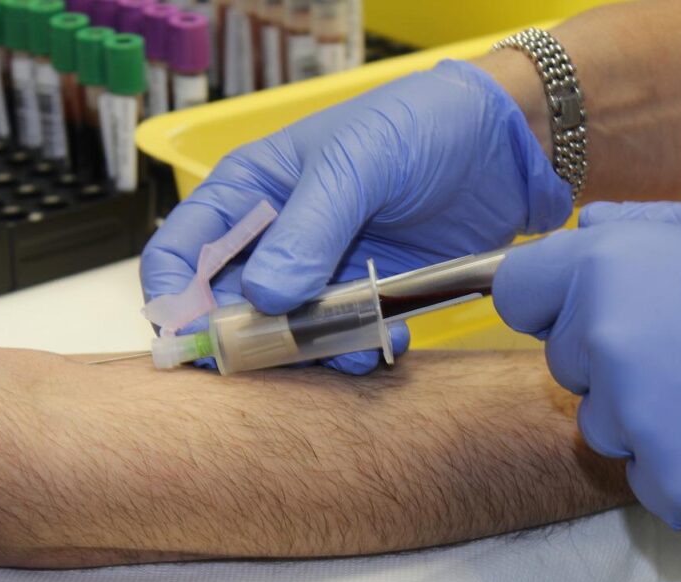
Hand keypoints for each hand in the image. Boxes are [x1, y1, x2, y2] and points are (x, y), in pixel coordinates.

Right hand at [141, 60, 571, 373]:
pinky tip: (388, 338)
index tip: (194, 340)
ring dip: (309, 354)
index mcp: (250, 194)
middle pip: (227, 310)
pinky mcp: (365, 300)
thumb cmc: (419, 126)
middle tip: (281, 357)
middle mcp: (274, 241)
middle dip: (248, 341)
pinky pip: (341, 344)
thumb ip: (308, 230)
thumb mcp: (356, 163)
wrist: (506, 144)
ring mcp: (320, 275)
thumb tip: (265, 300)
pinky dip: (357, 352)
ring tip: (349, 347)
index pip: (180, 253)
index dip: (174, 300)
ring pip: (285, 337)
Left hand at [493, 197, 680, 530]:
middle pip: (564, 363)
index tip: (578, 309)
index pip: (518, 292)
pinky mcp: (673, 485)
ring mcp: (636, 419)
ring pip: (604, 425)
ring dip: (646, 417)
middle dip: (610, 360)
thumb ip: (641, 229)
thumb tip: (585, 232)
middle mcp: (605, 342)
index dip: (550, 301)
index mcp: (607, 268)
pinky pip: (649, 478)